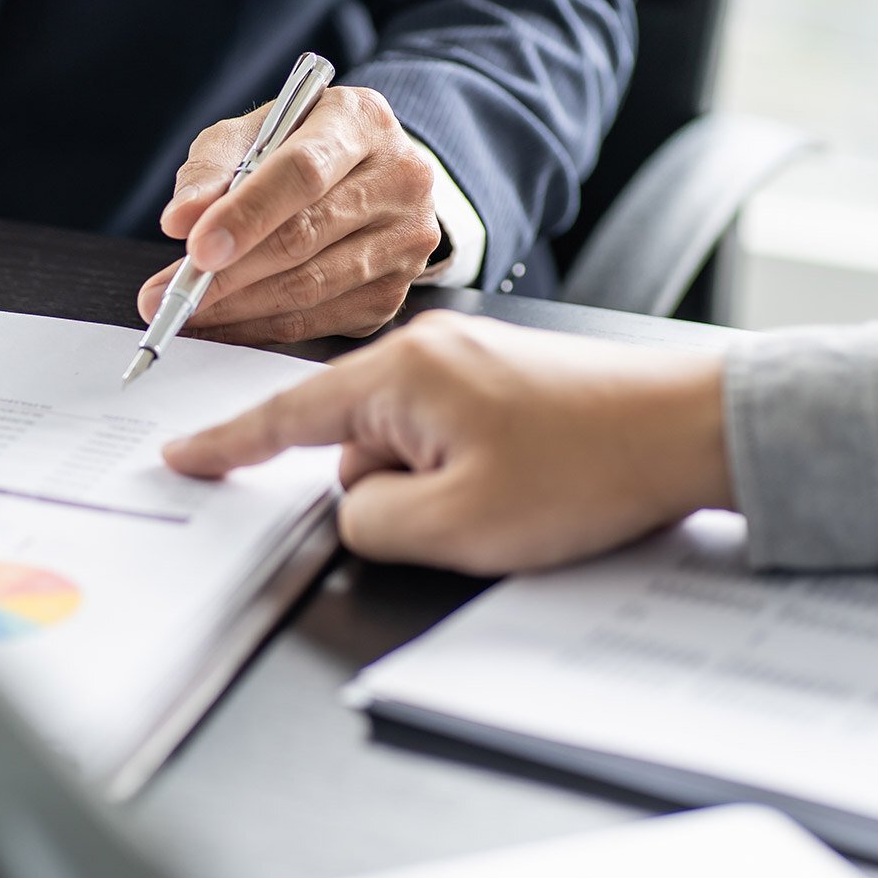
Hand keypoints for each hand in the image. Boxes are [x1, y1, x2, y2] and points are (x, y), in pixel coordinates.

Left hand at [138, 86, 440, 343]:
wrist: (371, 177)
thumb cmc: (302, 149)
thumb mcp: (254, 134)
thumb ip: (213, 169)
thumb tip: (179, 220)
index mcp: (362, 122)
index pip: (303, 172)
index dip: (247, 215)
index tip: (196, 249)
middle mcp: (400, 179)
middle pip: (306, 236)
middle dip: (229, 273)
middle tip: (171, 294)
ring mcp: (406, 241)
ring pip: (311, 287)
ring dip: (239, 307)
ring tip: (187, 312)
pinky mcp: (395, 292)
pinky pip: (318, 321)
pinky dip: (262, 328)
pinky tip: (224, 325)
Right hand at [164, 312, 734, 573]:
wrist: (694, 428)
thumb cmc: (588, 469)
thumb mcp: (457, 526)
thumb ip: (371, 524)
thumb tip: (353, 511)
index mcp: (401, 375)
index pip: (287, 415)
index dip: (229, 445)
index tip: (183, 455)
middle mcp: (427, 350)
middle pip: (356, 444)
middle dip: (392, 495)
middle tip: (471, 512)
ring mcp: (468, 360)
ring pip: (407, 449)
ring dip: (440, 490)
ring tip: (517, 499)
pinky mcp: (502, 376)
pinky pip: (449, 437)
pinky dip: (468, 473)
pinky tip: (526, 485)